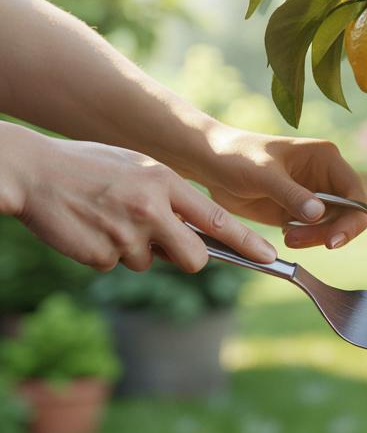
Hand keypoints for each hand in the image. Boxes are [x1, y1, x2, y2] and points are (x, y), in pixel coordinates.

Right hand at [0, 128, 276, 272]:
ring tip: (106, 217)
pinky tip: (86, 227)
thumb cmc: (88, 167)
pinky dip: (103, 252)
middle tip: (162, 244)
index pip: (217, 219)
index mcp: (165, 182)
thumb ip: (169, 197)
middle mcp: (151, 208)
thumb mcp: (137, 169)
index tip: (269, 256)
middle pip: (194, 259)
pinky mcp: (101, 255)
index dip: (246, 242)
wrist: (31, 171)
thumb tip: (194, 233)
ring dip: (133, 250)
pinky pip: (114, 264)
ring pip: (149, 262)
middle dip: (185, 258)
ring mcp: (126, 234)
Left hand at [197, 127, 366, 249]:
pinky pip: (316, 232)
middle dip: (331, 231)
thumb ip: (291, 194)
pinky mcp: (299, 211)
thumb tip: (319, 213)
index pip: (356, 193)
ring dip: (316, 238)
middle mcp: (326, 177)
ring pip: (333, 226)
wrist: (210, 164)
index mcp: (326, 159)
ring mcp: (314, 195)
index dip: (353, 218)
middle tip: (300, 240)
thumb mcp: (262, 174)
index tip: (333, 240)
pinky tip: (285, 235)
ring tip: (288, 238)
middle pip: (349, 214)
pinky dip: (306, 239)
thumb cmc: (235, 156)